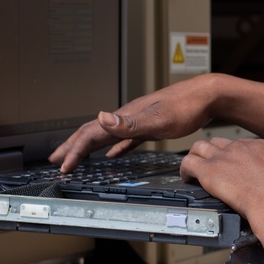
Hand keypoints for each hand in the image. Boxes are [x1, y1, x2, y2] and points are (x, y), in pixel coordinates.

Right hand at [49, 75, 219, 172]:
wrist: (207, 96)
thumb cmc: (187, 106)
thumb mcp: (158, 118)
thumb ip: (129, 122)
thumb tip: (100, 117)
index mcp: (125, 117)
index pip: (91, 134)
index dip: (75, 151)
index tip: (63, 166)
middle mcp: (127, 118)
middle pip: (92, 133)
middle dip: (72, 148)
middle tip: (56, 161)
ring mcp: (138, 122)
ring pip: (106, 136)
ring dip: (88, 148)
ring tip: (75, 158)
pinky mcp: (150, 127)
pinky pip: (125, 140)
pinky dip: (115, 148)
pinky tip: (113, 155)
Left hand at [180, 137, 263, 220]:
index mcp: (260, 146)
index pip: (241, 144)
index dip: (236, 155)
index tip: (235, 165)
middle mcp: (240, 148)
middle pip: (219, 142)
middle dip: (214, 153)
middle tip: (213, 166)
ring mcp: (223, 158)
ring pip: (199, 147)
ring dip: (196, 157)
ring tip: (194, 169)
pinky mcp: (209, 171)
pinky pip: (188, 163)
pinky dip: (185, 170)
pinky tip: (187, 178)